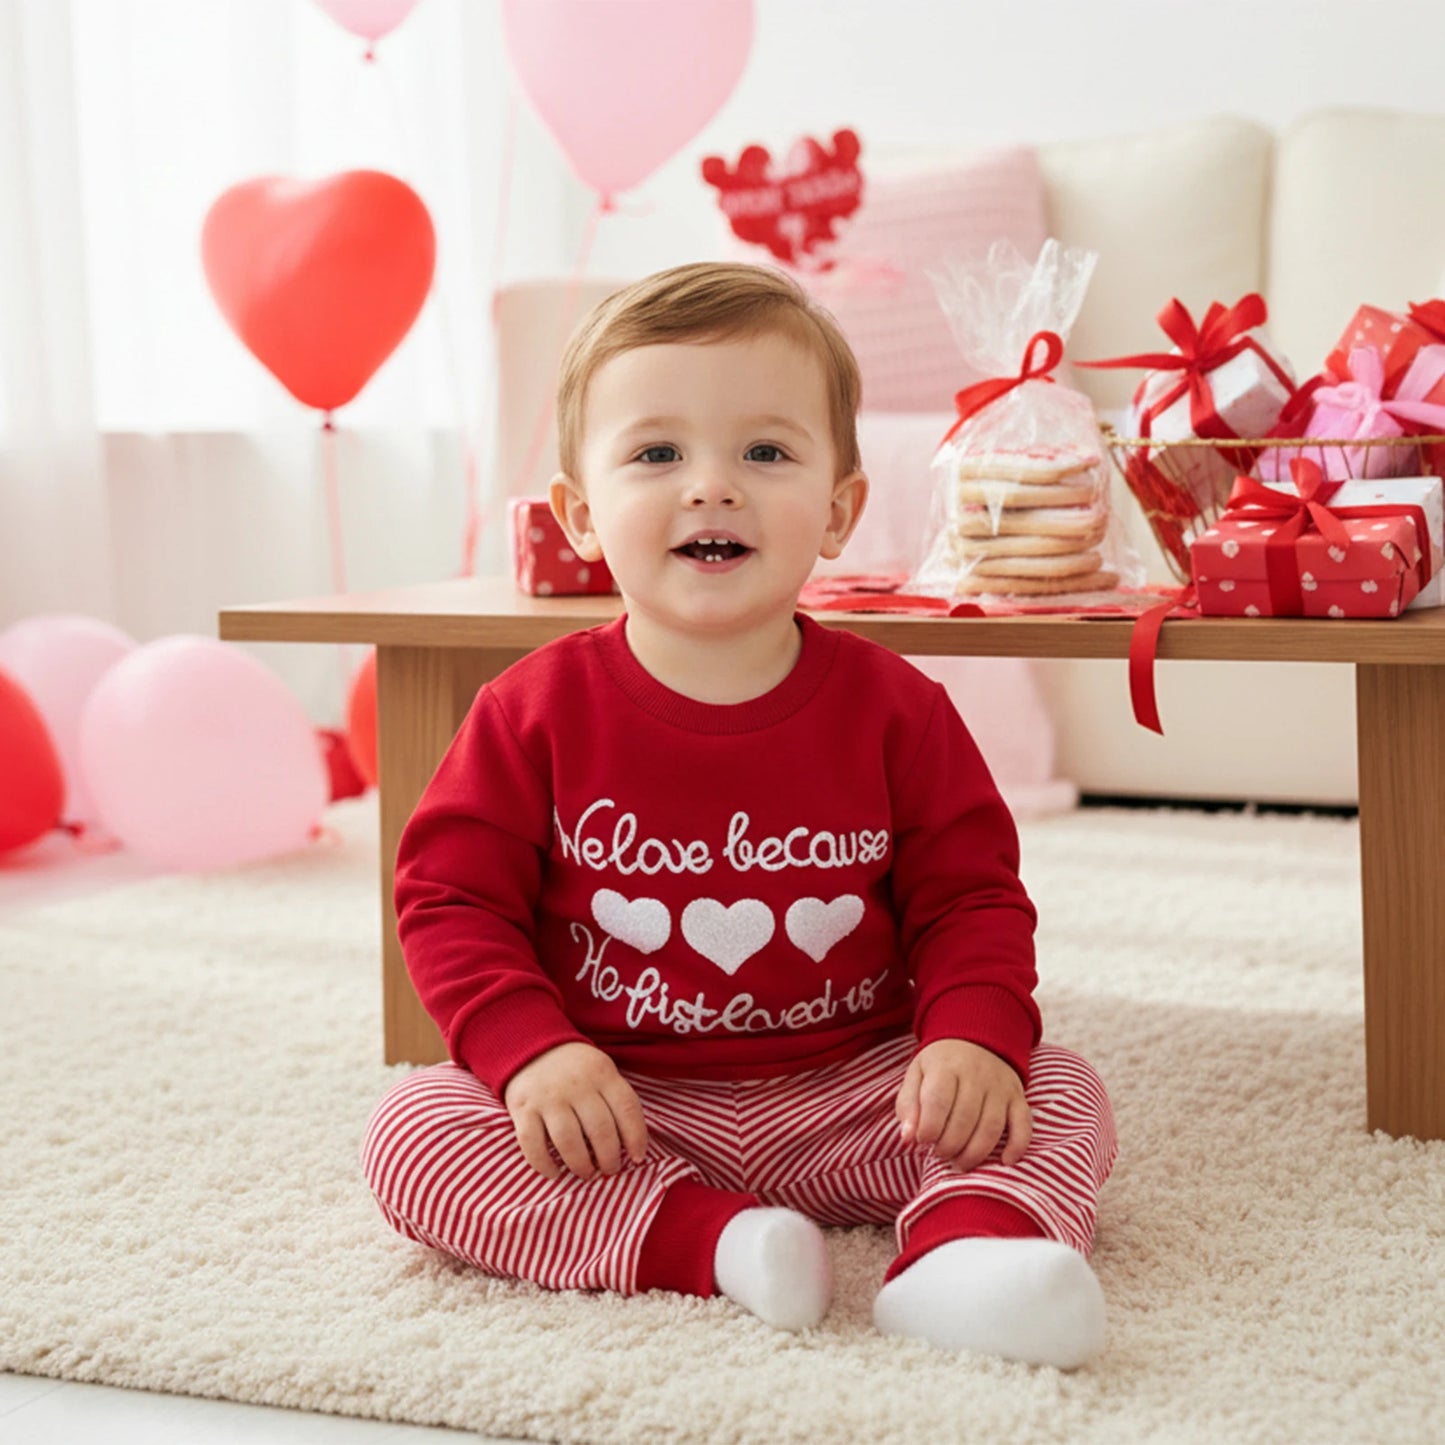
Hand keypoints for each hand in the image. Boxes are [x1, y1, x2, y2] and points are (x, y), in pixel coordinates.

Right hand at [503, 1041, 649, 1181]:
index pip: (628, 1109)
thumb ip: (614, 1099)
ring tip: (586, 1173)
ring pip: (569, 1142)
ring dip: (581, 1165)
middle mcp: (577, 1085)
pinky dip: (544, 1165)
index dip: (636, 1138)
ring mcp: (548, 1097)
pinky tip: (554, 1173)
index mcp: (602, 1073)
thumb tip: (631, 1145)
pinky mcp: (523, 1109)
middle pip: (600, 1130)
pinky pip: (533, 1145)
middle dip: (609, 1159)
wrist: (531, 1046)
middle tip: (609, 1169)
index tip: (637, 1158)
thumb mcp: (601, 1070)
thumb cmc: (575, 1069)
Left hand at [895, 1038, 1031, 1170]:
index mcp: (946, 1066)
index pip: (938, 1102)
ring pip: (991, 1127)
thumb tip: (907, 1138)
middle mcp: (976, 1075)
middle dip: (949, 1146)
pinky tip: (1004, 1161)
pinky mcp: (1018, 1097)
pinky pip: (1024, 1124)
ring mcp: (1000, 1087)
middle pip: (965, 1119)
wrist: (978, 1037)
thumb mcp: (917, 1074)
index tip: (922, 1140)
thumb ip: (908, 1105)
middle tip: (940, 1154)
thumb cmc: (941, 1064)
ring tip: (959, 1163)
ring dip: (974, 1153)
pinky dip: (1017, 1146)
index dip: (928, 1129)